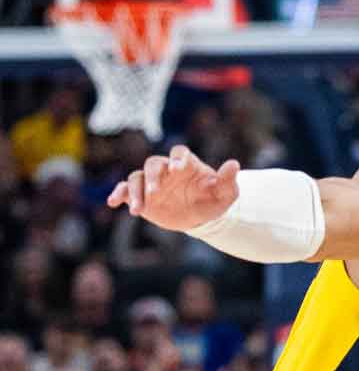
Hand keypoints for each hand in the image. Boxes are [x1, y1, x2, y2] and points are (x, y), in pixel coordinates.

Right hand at [107, 144, 240, 230]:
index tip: (178, 168)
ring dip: (134, 191)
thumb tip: (234, 164)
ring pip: (136, 178)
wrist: (201, 217)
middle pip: (153, 164)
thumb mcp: (226, 193)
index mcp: (187, 164)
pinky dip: (118, 194)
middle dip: (153, 176)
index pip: (179, 153)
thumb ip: (228, 180)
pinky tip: (113, 202)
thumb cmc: (214, 200)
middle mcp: (166, 170)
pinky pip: (125, 190)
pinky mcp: (141, 195)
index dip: (178, 158)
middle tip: (155, 191)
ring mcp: (152, 182)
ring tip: (137, 210)